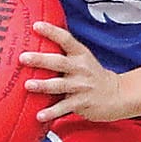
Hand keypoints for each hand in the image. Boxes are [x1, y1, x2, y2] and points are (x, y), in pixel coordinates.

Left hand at [20, 20, 135, 122]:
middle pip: (59, 62)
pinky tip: (39, 116)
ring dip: (43, 85)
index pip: (65, 39)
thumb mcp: (82, 59)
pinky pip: (64, 108)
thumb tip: (37, 42)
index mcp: (80, 54)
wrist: (117, 95)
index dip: (51, 31)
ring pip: (60, 85)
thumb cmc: (92, 75)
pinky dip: (51, 112)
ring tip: (28, 85)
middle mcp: (81, 68)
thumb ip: (64, 52)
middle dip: (40, 59)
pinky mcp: (82, 102)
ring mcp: (82, 86)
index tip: (36, 25)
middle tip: (23, 57)